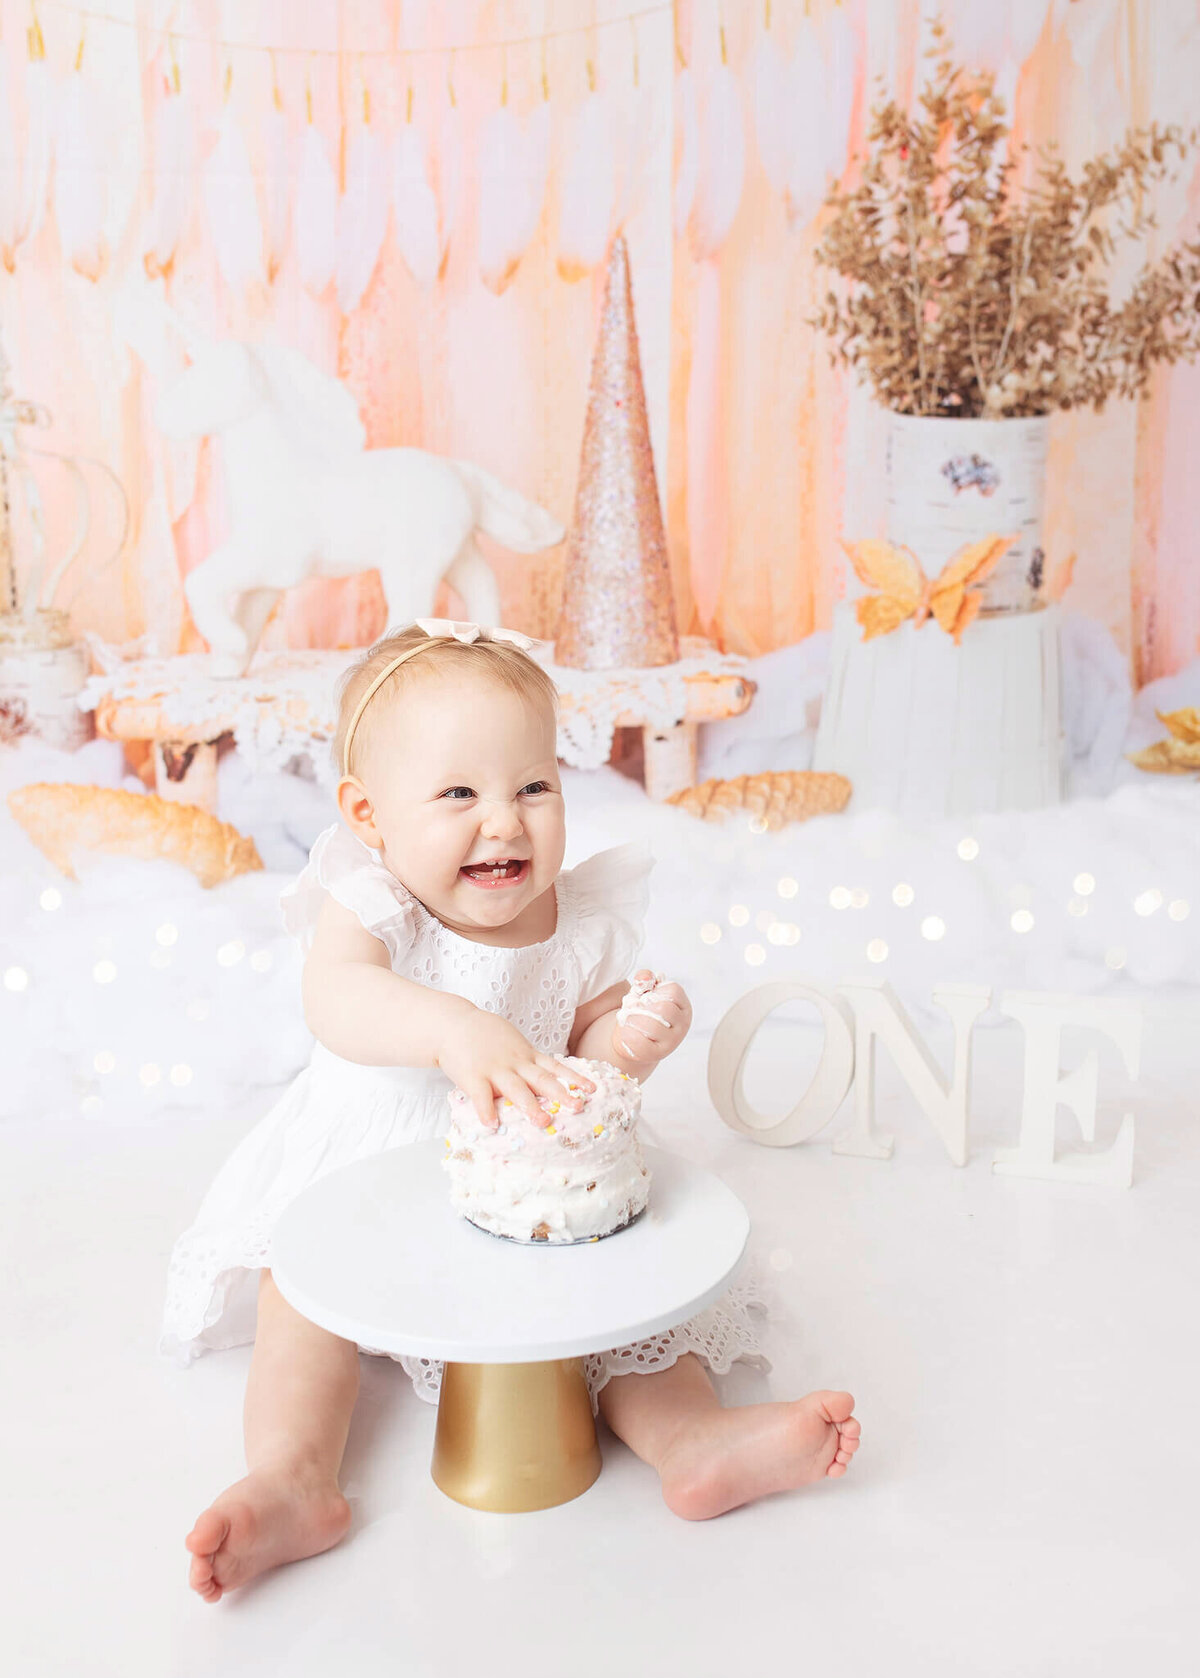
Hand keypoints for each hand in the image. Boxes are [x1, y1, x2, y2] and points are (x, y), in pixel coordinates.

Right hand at [435, 1002, 593, 1131]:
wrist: (454, 1023)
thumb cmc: (485, 1037)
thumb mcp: (513, 1043)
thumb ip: (528, 1060)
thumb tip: (549, 1078)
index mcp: (526, 1056)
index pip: (555, 1067)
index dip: (574, 1078)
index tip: (593, 1089)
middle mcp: (515, 1063)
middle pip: (542, 1080)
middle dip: (561, 1094)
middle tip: (578, 1107)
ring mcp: (494, 1069)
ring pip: (516, 1089)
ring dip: (530, 1106)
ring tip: (542, 1122)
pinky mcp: (473, 1076)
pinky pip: (480, 1096)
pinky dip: (485, 1110)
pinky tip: (491, 1125)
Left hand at [612, 970, 691, 1066]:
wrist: (633, 1039)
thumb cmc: (641, 1012)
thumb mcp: (644, 992)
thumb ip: (645, 979)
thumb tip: (643, 978)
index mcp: (682, 1006)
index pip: (674, 991)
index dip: (655, 990)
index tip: (645, 995)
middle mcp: (682, 1024)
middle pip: (665, 1008)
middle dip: (643, 1006)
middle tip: (633, 1008)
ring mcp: (672, 1041)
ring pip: (653, 1026)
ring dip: (634, 1020)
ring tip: (628, 1019)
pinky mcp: (657, 1054)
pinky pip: (641, 1043)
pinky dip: (628, 1035)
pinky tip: (625, 1032)